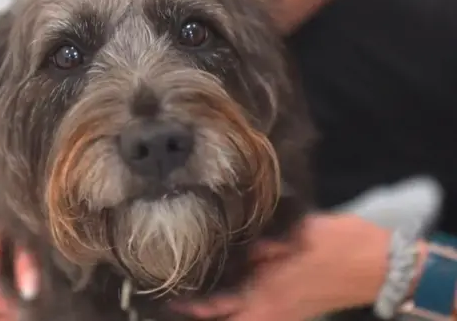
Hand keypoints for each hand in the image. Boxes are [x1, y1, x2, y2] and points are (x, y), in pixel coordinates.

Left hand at [175, 214, 390, 320]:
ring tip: (199, 291)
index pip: (222, 310)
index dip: (195, 309)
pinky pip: (261, 311)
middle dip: (204, 309)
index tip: (173, 301)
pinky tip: (235, 285)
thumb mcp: (298, 236)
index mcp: (269, 293)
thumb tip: (238, 251)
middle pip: (229, 317)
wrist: (377, 262)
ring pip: (244, 316)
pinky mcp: (296, 307)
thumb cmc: (339, 244)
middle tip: (179, 298)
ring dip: (223, 308)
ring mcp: (285, 310)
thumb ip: (264, 247)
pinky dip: (243, 304)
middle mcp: (272, 307)